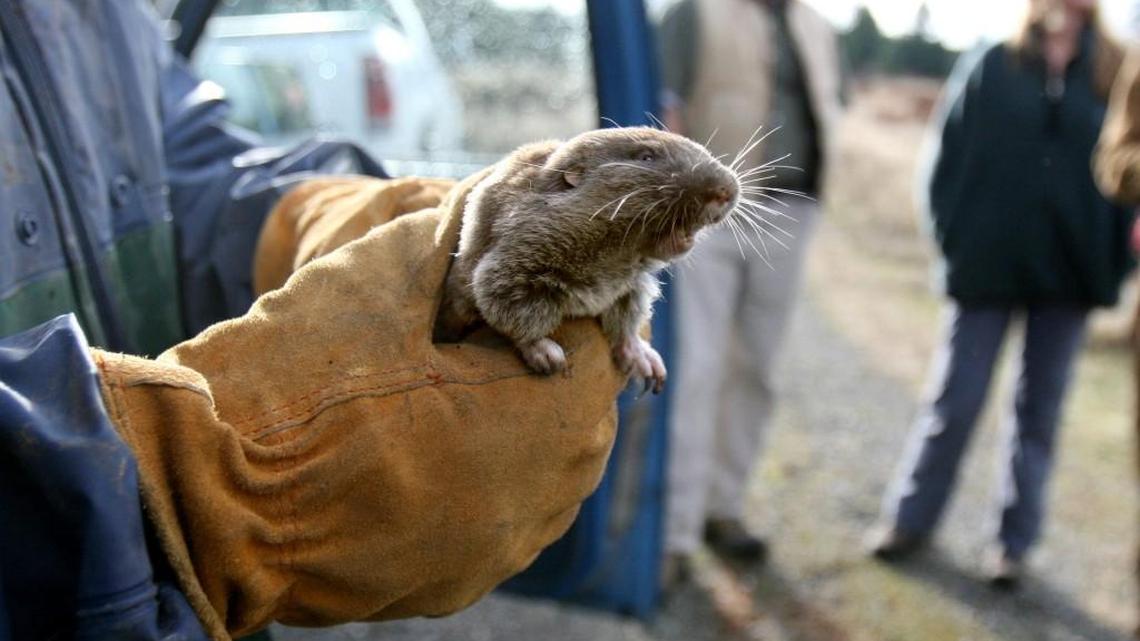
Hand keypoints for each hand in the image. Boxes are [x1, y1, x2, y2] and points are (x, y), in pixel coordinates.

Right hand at [94, 174, 624, 637]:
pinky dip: (479, 478)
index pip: (599, 348)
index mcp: (546, 415)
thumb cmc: (295, 379)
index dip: (559, 308)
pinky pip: (498, 517)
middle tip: (476, 339)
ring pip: (543, 470)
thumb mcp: (381, 278)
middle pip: (577, 413)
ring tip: (442, 392)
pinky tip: (422, 449)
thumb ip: (454, 247)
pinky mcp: (458, 583)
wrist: (202, 500)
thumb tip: (485, 228)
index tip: (519, 294)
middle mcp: (546, 497)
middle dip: (539, 370)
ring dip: (514, 426)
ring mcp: (503, 550)